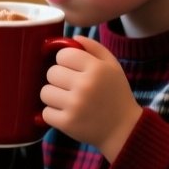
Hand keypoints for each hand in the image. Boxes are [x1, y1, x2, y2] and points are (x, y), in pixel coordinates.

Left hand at [39, 36, 140, 160]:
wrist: (124, 130)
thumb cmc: (116, 95)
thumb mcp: (113, 66)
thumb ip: (94, 48)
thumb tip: (72, 38)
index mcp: (96, 68)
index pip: (63, 55)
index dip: (65, 62)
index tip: (73, 70)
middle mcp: (85, 85)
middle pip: (51, 73)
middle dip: (59, 79)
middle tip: (71, 87)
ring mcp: (75, 105)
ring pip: (45, 92)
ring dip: (54, 97)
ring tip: (68, 101)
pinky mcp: (67, 123)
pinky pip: (46, 112)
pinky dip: (53, 114)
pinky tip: (67, 114)